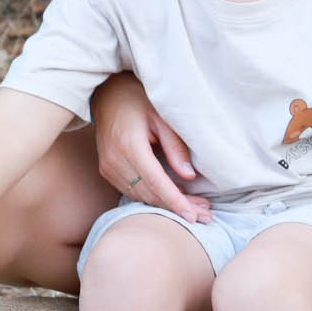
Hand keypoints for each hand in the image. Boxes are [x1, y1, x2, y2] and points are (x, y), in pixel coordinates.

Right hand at [93, 74, 208, 221]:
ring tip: (195, 210)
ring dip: (166, 206)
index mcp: (129, 145)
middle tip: (205, 215)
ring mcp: (108, 168)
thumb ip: (175, 146)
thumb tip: (189, 176)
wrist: (106, 95)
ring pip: (140, 196)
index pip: (155, 181)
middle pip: (149, 193)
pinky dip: (153, 198)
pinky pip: (132, 191)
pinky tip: (174, 200)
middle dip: (176, 207)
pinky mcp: (107, 171)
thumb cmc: (137, 100)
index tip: (192, 215)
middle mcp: (114, 161)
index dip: (175, 201)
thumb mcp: (162, 116)